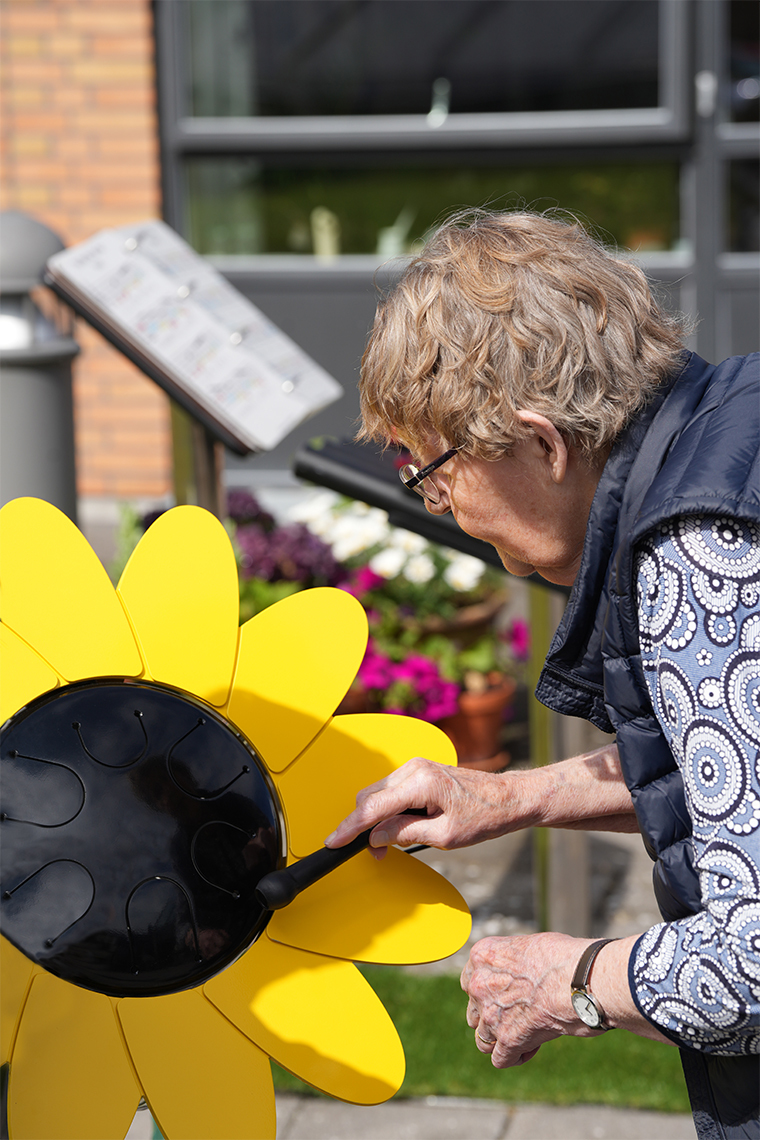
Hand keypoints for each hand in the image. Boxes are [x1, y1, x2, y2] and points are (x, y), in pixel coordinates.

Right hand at [324, 756, 524, 857]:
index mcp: (420, 783)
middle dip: (364, 826)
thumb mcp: (443, 836)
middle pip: (369, 797)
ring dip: (378, 819)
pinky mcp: (420, 770)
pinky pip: (392, 790)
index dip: (349, 827)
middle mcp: (414, 768)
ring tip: (392, 844)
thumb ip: (404, 834)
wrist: (509, 798)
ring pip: (378, 794)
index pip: (372, 807)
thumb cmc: (485, 816)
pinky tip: (402, 827)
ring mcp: (416, 766)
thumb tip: (374, 837)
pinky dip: (389, 810)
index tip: (334, 841)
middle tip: (377, 854)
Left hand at [461, 933, 596, 1067]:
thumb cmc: (565, 957)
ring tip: (531, 1029)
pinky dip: (516, 1056)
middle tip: (524, 1012)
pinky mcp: (508, 1039)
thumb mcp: (529, 946)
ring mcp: (491, 1013)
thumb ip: (510, 962)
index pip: (470, 981)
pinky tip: (534, 1045)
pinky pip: (500, 1059)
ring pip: (483, 1038)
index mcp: (483, 955)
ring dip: (503, 1038)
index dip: (491, 991)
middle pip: (475, 1011)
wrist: (581, 978)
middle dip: (496, 1015)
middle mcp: (479, 983)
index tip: (513, 993)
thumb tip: (516, 976)